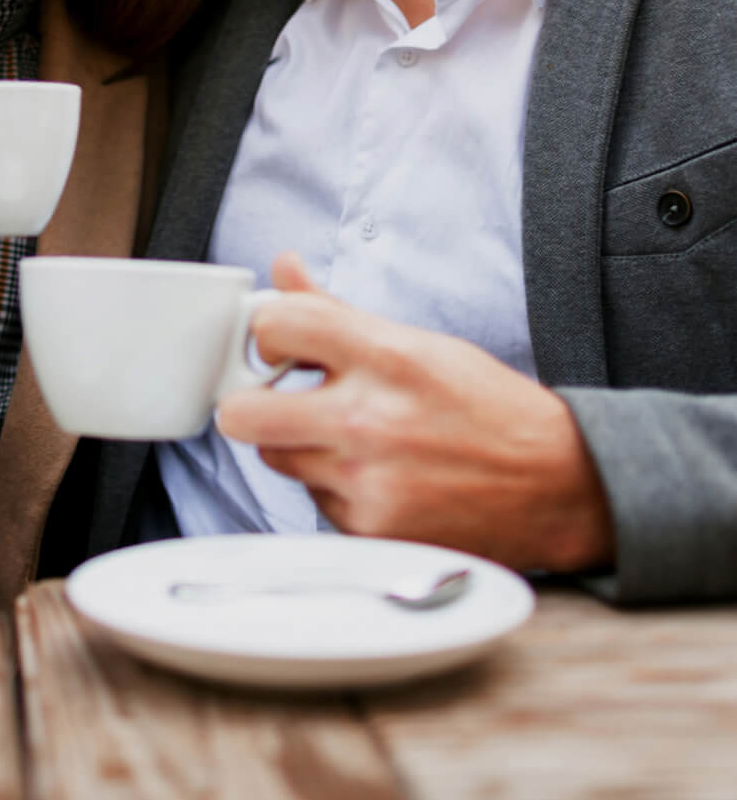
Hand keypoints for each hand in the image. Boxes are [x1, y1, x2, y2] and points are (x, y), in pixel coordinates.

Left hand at [215, 252, 615, 573]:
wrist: (559, 486)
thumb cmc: (483, 406)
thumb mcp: (414, 342)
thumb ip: (334, 310)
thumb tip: (283, 268)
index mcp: (384, 357)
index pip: (275, 326)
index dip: (266, 333)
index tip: (280, 346)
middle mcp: (369, 421)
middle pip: (240, 414)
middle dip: (248, 404)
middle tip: (273, 400)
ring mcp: (367, 482)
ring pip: (276, 459)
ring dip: (297, 447)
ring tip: (348, 438)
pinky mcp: (370, 531)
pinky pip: (314, 501)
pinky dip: (333, 489)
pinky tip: (375, 477)